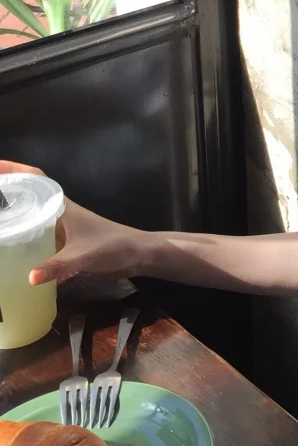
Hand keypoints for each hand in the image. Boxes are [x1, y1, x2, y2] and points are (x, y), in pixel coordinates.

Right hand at [0, 160, 150, 285]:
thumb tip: (29, 277)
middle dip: (7, 190)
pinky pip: (38, 232)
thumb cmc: (113, 246)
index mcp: (62, 206)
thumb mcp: (83, 256)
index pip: (36, 178)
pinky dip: (24, 233)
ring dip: (14, 212)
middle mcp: (59, 212)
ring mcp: (62, 226)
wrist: (137, 254)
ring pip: (32, 213)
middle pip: (29, 193)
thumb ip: (58, 266)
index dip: (14, 169)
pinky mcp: (65, 241)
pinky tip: (11, 246)